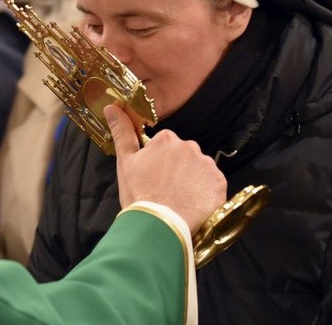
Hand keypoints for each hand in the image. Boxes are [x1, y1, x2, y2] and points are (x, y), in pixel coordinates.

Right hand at [105, 104, 226, 233]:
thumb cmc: (139, 194)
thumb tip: (112, 106)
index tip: (153, 178)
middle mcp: (189, 146)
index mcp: (166, 139)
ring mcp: (206, 164)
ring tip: (179, 200)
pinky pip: (212, 185)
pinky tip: (193, 205)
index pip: (165, 146)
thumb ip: (122, 132)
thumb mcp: (125, 162)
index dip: (159, 163)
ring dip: (192, 181)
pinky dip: (205, 193)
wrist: (159, 225)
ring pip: (199, 170)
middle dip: (178, 170)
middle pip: (184, 156)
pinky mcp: (219, 183)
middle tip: (166, 190)